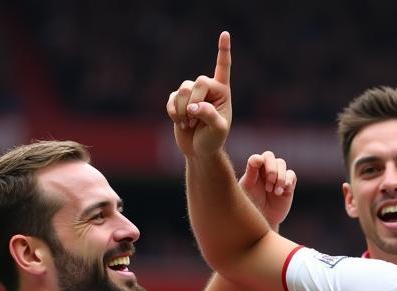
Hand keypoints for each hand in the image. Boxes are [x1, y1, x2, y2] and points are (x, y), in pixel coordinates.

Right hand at [167, 31, 232, 157]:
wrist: (199, 151)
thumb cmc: (213, 141)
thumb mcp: (218, 130)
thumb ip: (209, 115)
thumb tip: (194, 106)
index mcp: (222, 91)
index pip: (223, 67)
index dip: (223, 51)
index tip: (224, 34)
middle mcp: (207, 88)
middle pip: (198, 82)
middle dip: (195, 103)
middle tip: (195, 121)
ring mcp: (191, 93)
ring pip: (183, 90)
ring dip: (184, 111)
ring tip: (189, 124)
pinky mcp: (178, 100)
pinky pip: (172, 99)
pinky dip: (174, 113)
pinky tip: (180, 123)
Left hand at [239, 151, 296, 228]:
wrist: (263, 220)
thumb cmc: (252, 204)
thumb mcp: (247, 188)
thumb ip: (251, 172)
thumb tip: (259, 158)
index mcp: (255, 169)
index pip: (259, 157)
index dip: (260, 161)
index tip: (258, 168)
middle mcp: (266, 169)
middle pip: (271, 157)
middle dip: (271, 169)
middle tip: (269, 185)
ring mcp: (278, 176)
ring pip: (282, 164)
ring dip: (279, 177)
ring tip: (275, 192)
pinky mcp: (288, 185)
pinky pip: (291, 176)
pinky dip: (288, 182)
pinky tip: (281, 193)